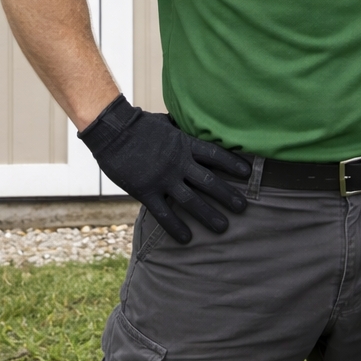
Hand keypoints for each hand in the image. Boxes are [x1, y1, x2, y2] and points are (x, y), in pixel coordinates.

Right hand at [77, 95, 251, 242]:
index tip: (248, 173)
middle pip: (209, 181)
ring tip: (223, 227)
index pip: (215, 155)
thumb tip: (194, 124)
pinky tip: (186, 239)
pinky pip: (164, 213)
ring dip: (209, 215)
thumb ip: (181, 129)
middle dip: (228, 195)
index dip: (232, 164)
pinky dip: (176, 227)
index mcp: (184, 144)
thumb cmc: (138, 123)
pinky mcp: (145, 191)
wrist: (112, 130)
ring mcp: (162, 178)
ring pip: (191, 200)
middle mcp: (178, 163)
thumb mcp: (166, 122)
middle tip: (243, 207)